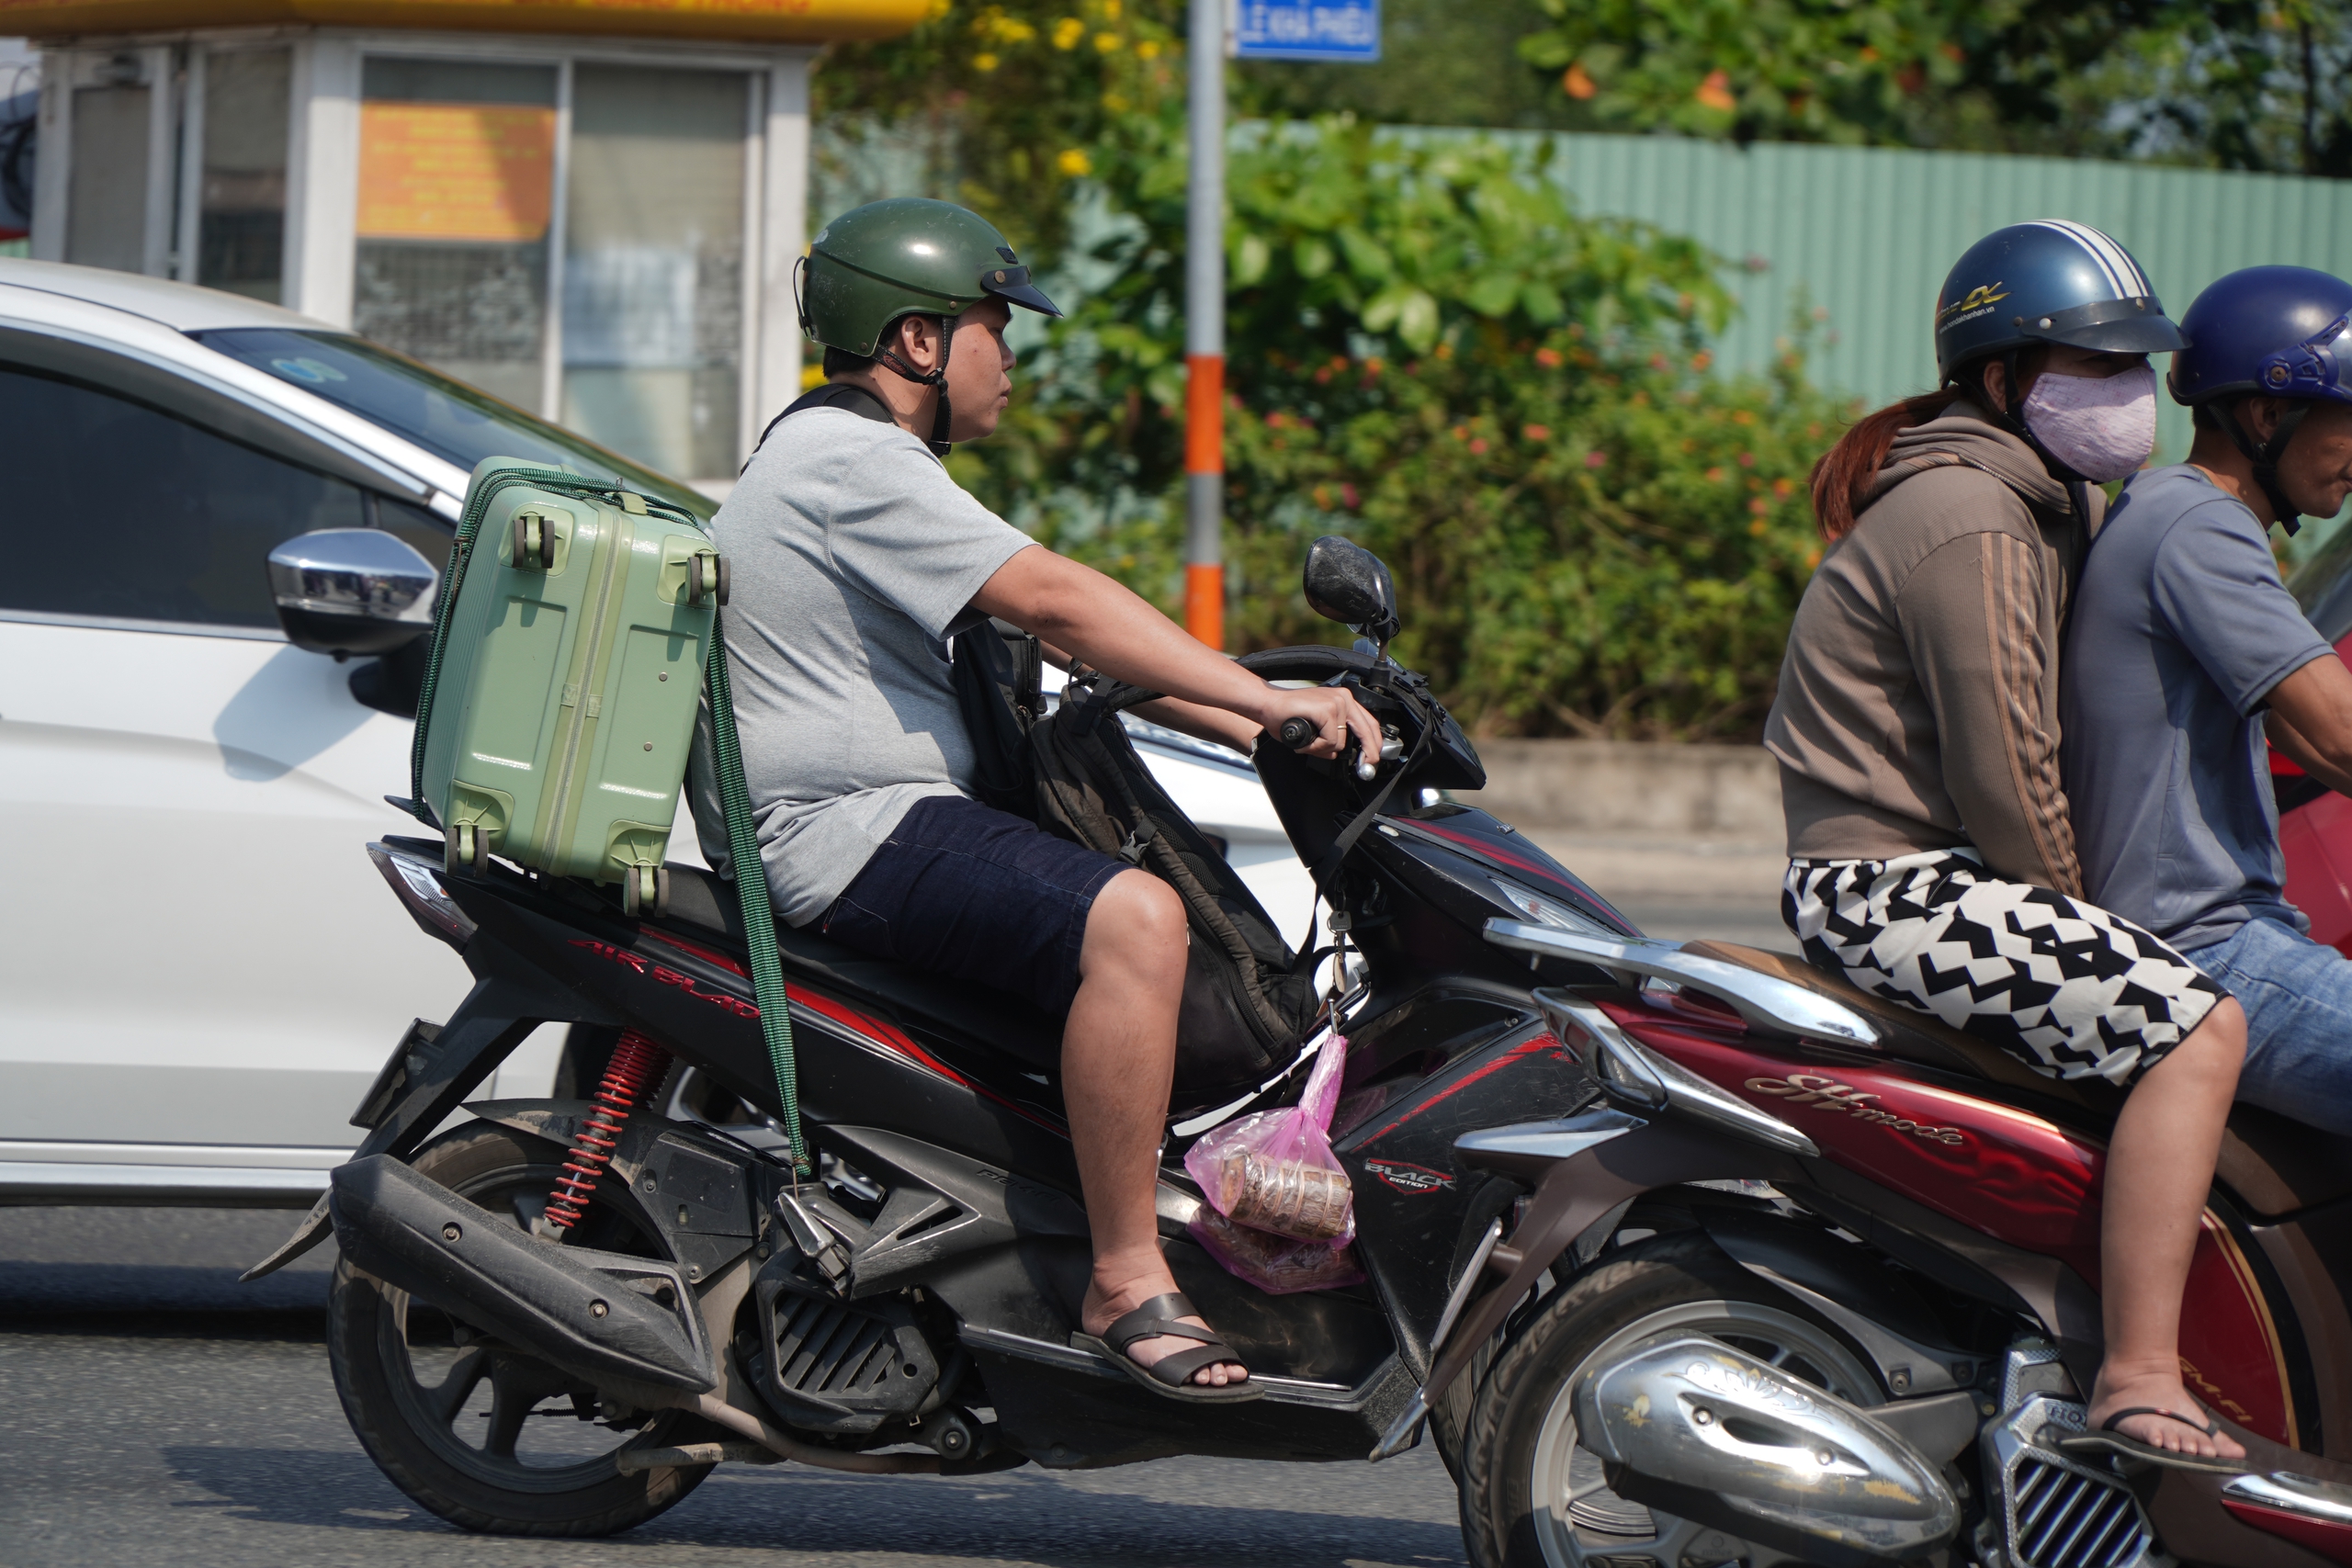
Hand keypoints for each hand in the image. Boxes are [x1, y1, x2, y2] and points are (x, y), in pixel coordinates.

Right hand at [1253, 684, 1382, 765]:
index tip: (1372, 759)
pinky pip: (1330, 741)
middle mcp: (1344, 698)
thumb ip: (1332, 736)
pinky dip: (1316, 747)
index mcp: (1344, 699)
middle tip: (1365, 767)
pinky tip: (1304, 742)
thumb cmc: (1288, 715)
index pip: (1368, 722)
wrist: (1268, 704)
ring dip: (1323, 749)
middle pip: (1366, 731)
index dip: (1374, 743)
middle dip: (1368, 753)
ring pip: (1342, 742)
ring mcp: (1336, 703)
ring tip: (1308, 743)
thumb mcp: (1317, 727)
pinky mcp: (1327, 710)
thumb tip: (1342, 755)